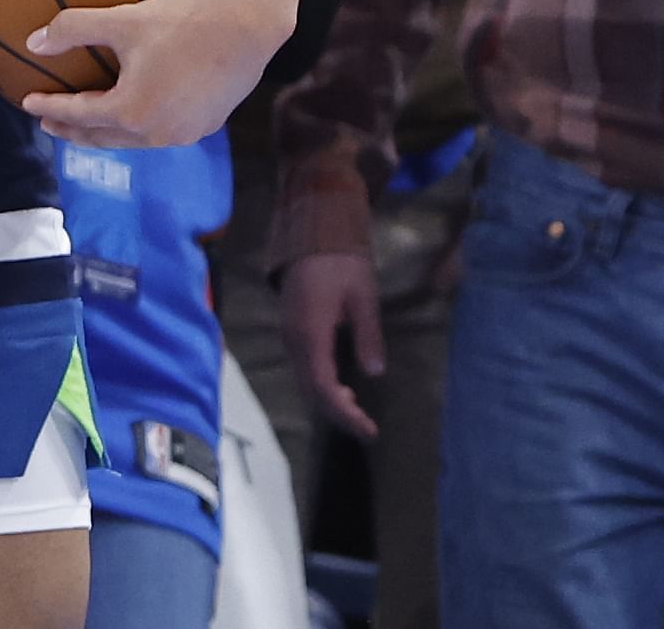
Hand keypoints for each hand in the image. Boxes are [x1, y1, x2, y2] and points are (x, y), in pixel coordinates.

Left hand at [20, 0, 290, 147]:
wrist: (246, 28)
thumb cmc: (180, 23)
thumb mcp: (120, 21)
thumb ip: (71, 30)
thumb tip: (33, 43)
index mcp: (130, 111)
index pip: (78, 114)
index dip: (50, 108)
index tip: (28, 102)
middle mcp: (156, 133)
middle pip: (102, 137)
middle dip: (72, 130)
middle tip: (49, 122)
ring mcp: (183, 135)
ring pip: (131, 140)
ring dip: (104, 133)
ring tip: (86, 123)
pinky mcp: (204, 128)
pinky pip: (158, 134)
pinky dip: (134, 129)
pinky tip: (132, 117)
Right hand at [279, 247, 384, 439]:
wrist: (311, 234)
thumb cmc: (341, 264)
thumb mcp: (363, 298)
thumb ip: (368, 336)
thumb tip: (375, 372)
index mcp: (311, 334)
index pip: (324, 387)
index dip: (346, 414)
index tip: (370, 430)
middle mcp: (293, 339)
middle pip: (310, 389)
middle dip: (337, 414)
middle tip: (367, 429)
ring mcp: (288, 334)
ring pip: (304, 380)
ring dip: (329, 400)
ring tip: (357, 411)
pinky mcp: (290, 329)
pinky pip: (303, 367)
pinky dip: (321, 384)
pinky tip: (341, 387)